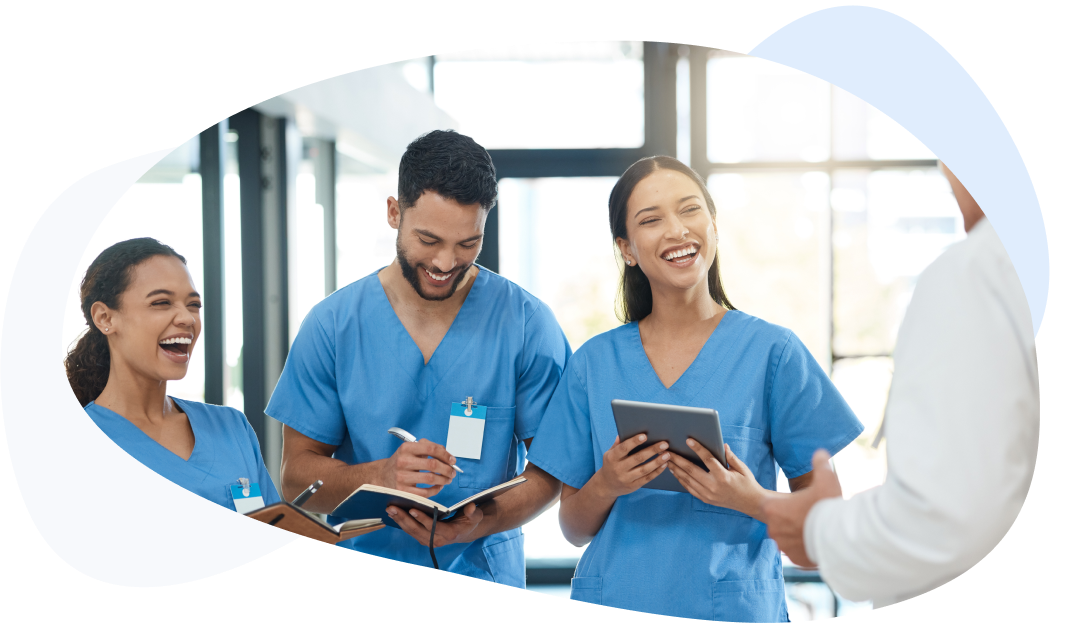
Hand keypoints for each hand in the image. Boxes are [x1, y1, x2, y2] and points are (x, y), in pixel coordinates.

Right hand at [377, 439, 457, 497]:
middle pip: (433, 464)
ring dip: (444, 479)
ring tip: (448, 479)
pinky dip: (435, 490)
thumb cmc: (401, 462)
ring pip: (431, 478)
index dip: (445, 455)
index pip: (431, 449)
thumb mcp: (410, 450)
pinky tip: (438, 486)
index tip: (452, 460)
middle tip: (452, 472)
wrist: (382, 476)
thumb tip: (447, 455)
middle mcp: (403, 461)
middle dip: (447, 469)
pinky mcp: (403, 491)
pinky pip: (425, 492)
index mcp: (406, 448)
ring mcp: (402, 477)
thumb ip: (427, 447)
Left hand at [386, 503, 484, 547]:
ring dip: (399, 520)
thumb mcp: (476, 516)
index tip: (412, 509)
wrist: (465, 531)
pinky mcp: (424, 538)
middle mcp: (437, 540)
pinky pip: (411, 531)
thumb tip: (471, 507)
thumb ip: (473, 512)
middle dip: (404, 518)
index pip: (433, 527)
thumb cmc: (470, 521)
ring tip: (389, 509)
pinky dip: (401, 522)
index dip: (423, 519)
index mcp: (449, 534)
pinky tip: (394, 514)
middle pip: (417, 530)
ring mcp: (429, 540)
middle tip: (392, 507)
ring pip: (411, 531)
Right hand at [594, 434, 670, 498]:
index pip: (624, 448)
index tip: (645, 435)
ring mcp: (626, 478)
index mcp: (612, 458)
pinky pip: (647, 478)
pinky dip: (656, 471)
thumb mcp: (609, 453)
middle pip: (637, 458)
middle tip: (664, 444)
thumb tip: (623, 432)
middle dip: (652, 450)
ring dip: (657, 462)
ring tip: (667, 454)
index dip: (634, 442)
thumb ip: (617, 444)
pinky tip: (664, 465)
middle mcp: (618, 468)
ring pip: (644, 469)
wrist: (607, 486)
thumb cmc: (611, 465)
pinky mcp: (633, 486)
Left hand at [669, 440, 764, 516]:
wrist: (751, 503)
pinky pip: (690, 489)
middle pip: (691, 470)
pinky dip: (682, 480)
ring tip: (668, 461)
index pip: (708, 459)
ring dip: (677, 470)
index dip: (697, 448)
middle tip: (668, 452)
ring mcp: (709, 494)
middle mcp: (714, 486)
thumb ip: (730, 457)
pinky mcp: (706, 500)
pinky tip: (676, 473)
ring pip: (688, 480)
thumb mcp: (742, 468)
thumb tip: (722, 445)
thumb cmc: (747, 483)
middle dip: (678, 460)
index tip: (688, 440)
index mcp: (724, 476)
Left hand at [761, 449, 841, 567]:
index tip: (795, 501)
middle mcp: (774, 529)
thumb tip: (820, 453)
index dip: (783, 502)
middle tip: (808, 514)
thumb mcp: (825, 479)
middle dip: (791, 518)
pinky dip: (805, 547)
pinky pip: (797, 551)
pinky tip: (817, 541)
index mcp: (773, 508)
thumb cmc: (828, 507)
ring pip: (787, 537)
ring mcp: (783, 546)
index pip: (769, 503)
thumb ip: (820, 463)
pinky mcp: (795, 559)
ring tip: (814, 528)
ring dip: (797, 533)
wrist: (840, 537)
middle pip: (778, 521)